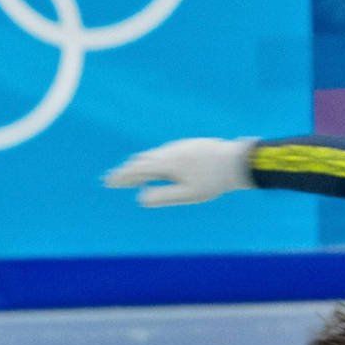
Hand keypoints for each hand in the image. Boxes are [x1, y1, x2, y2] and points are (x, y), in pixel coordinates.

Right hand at [103, 137, 255, 206]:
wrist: (236, 161)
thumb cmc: (212, 181)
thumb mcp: (188, 194)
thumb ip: (163, 196)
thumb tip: (141, 199)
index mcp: (166, 164)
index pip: (137, 170)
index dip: (121, 176)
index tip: (108, 182)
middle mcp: (169, 152)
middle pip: (142, 160)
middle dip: (127, 171)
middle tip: (114, 179)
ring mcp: (179, 147)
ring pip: (153, 154)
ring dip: (140, 164)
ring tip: (132, 173)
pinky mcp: (187, 145)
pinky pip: (164, 152)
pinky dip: (153, 160)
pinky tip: (157, 165)